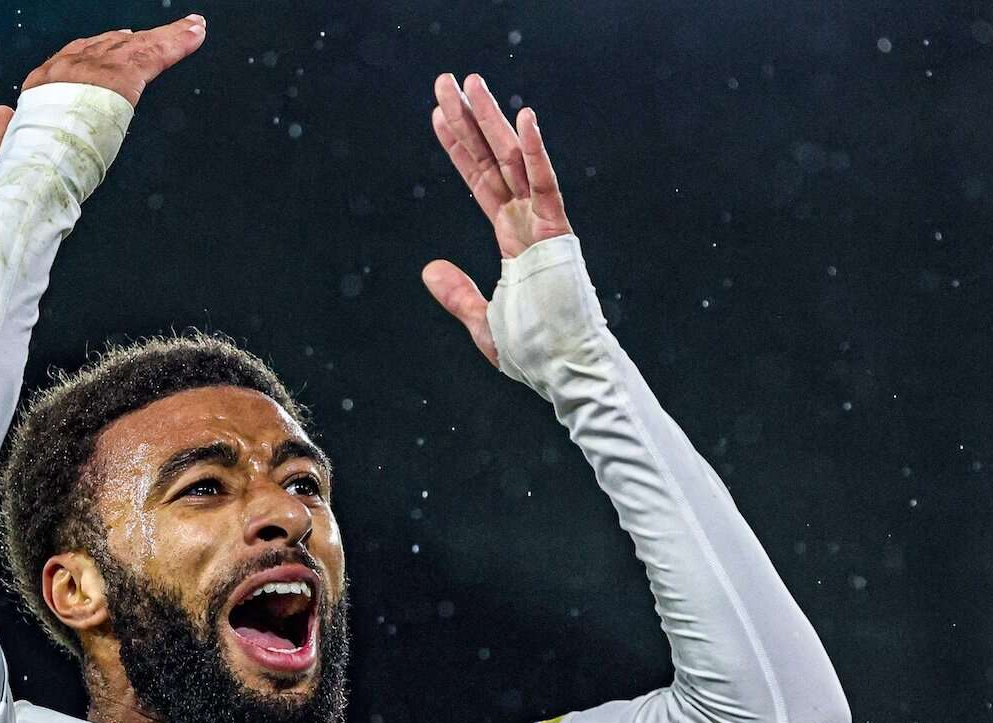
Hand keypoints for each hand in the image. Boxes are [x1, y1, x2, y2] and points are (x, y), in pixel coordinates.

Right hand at [0, 14, 207, 174]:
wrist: (36, 166)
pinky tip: (196, 32)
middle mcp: (68, 68)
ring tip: (193, 26)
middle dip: (134, 38)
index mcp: (43, 83)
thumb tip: (2, 112)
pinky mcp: (121, 77)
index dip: (97, 47)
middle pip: (109, 45)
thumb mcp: (4, 146)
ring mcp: (95, 69)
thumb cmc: (20, 167)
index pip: (75, 56)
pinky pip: (156, 55)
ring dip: (168, 36)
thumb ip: (4, 128)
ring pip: (138, 45)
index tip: (114, 40)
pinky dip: (178, 42)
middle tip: (152, 34)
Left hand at [421, 73, 571, 366]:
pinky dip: (536, 152)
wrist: (563, 371)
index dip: (459, 149)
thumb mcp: (482, 321)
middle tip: (448, 80)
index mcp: (512, 239)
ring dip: (492, 122)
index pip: (480, 182)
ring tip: (471, 85)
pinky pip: (546, 184)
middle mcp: (527, 223)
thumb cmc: (534, 351)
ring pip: (514, 161)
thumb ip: (458, 293)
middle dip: (470, 120)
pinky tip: (522, 118)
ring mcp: (543, 225)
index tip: (440, 116)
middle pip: (493, 160)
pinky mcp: (558, 235)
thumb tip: (429, 269)